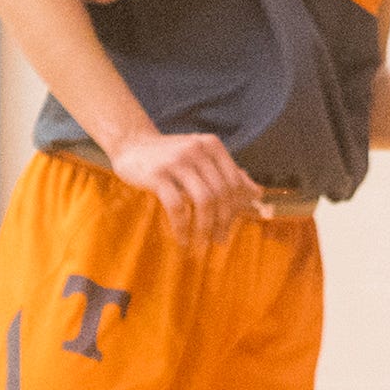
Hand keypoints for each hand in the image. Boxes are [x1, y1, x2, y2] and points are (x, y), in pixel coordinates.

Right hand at [112, 129, 259, 246]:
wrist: (132, 144)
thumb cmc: (171, 155)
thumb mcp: (202, 157)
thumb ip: (228, 172)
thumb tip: (258, 193)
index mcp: (212, 146)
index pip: (234, 182)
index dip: (236, 208)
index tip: (231, 227)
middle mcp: (198, 150)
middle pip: (222, 193)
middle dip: (223, 222)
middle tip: (219, 240)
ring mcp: (178, 161)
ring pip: (204, 201)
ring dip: (205, 228)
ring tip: (202, 245)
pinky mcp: (157, 175)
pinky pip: (177, 206)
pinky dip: (182, 227)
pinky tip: (183, 240)